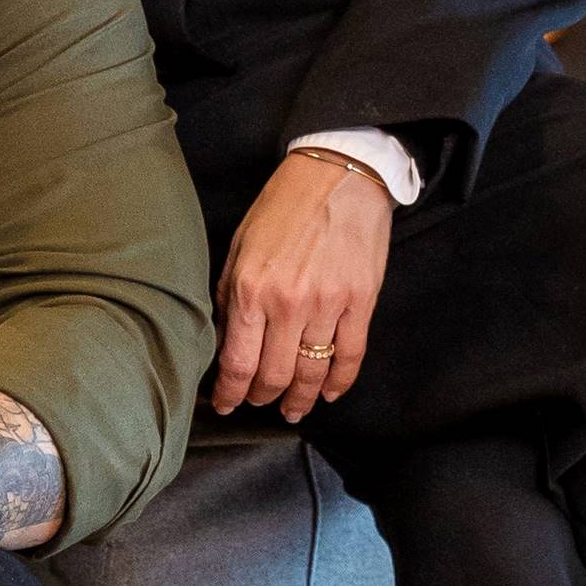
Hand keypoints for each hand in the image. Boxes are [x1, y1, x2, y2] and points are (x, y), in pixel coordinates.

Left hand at [210, 153, 393, 424]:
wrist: (338, 175)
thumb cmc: (284, 205)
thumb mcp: (241, 245)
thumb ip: (230, 293)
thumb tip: (225, 338)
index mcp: (251, 288)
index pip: (237, 361)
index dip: (230, 392)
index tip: (226, 404)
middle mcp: (288, 303)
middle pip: (274, 375)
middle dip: (264, 398)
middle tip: (260, 404)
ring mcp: (327, 305)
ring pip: (311, 372)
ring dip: (300, 399)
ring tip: (293, 410)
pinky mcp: (360, 302)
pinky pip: (350, 355)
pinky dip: (339, 382)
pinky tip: (328, 393)